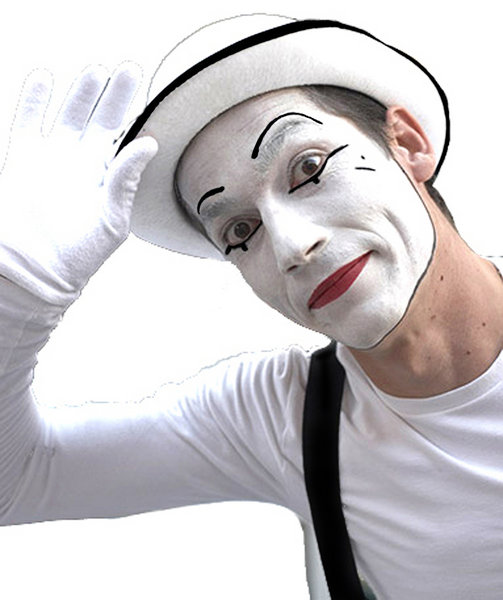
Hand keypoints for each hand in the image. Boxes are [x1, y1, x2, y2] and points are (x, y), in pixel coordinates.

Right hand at [0, 64, 157, 305]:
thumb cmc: (79, 256)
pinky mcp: (22, 160)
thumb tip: (148, 143)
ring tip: (95, 70)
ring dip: (79, 94)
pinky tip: (43, 78)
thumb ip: (125, 181)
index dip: (130, 110)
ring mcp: (51, 160)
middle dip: (112, 95)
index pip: (122, 135)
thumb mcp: (111, 220)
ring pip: (67, 116)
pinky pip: (27, 122)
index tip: (141, 84)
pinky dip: (33, 101)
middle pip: (99, 120)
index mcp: (105, 179)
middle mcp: (80, 165)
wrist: (34, 273)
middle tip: (127, 70)